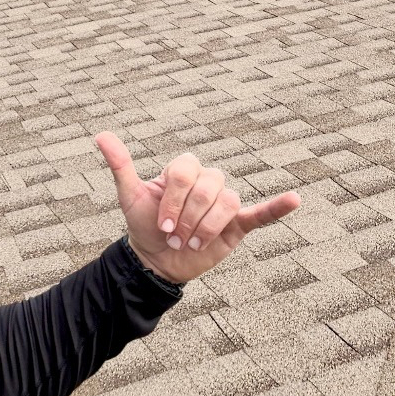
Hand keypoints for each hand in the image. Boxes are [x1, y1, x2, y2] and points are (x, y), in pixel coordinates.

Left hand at [95, 131, 300, 284]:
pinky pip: (262, 212)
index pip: (187, 173)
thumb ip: (121, 165)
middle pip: (208, 188)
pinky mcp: (238, 224)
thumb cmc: (144, 224)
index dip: (174, 200)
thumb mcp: (130, 195)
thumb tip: (100, 135)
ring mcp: (224, 202)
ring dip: (207, 227)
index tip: (162, 224)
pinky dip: (278, 206)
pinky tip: (295, 200)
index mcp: (184, 170)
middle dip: (189, 217)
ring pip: (226, 203)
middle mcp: (207, 181)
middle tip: (175, 237)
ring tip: (192, 243)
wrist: (157, 260)